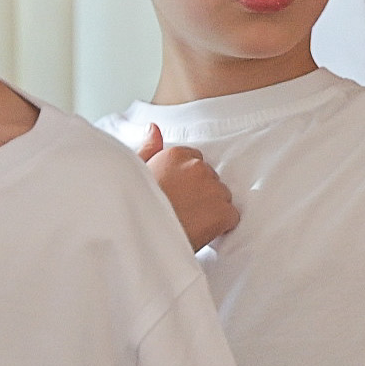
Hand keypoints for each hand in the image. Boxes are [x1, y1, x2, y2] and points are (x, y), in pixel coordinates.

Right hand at [141, 126, 239, 251]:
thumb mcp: (135, 172)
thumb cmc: (133, 208)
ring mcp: (213, 188)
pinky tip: (202, 232)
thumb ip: (149, 148)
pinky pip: (231, 217)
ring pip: (223, 197)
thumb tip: (154, 129)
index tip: (178, 194)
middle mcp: (197, 166)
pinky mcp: (223, 212)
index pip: (195, 161)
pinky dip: (221, 227)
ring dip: (212, 209)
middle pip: (210, 180)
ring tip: (190, 222)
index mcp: (176, 154)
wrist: (139, 236)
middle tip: (183, 211)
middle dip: (201, 194)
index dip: (188, 182)